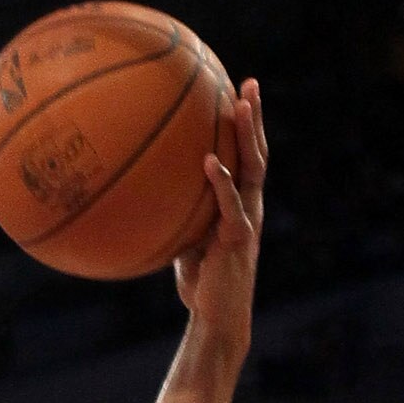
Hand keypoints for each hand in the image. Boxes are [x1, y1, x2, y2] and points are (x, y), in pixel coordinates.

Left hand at [175, 79, 265, 347]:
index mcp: (241, 203)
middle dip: (255, 117)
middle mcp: (251, 206)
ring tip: (241, 104)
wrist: (216, 319)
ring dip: (249, 134)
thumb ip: (178, 215)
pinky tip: (211, 160)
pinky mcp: (239, 238)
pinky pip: (231, 203)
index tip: (238, 92)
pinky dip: (222, 181)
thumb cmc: (200, 284)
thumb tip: (145, 194)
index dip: (246, 127)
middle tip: (251, 83)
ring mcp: (248, 219)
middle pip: (257, 152)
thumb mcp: (185, 241)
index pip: (247, 157)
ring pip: (254, 168)